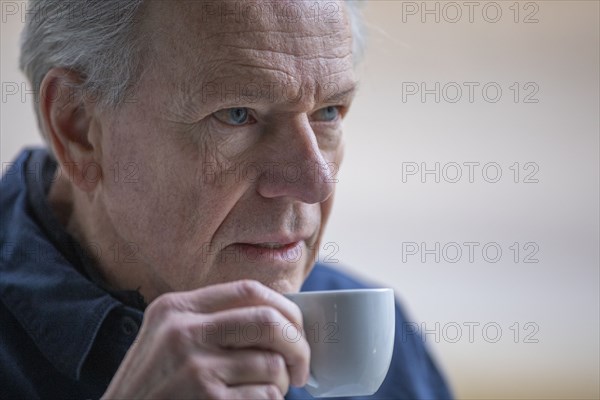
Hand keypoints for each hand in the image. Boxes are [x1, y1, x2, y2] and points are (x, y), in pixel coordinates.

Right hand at [102, 280, 309, 398]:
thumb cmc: (153, 387)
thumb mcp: (167, 339)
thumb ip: (212, 322)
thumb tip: (279, 320)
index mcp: (175, 309)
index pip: (249, 290)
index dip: (285, 307)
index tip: (296, 327)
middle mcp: (183, 332)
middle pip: (268, 322)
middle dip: (297, 345)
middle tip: (302, 366)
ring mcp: (194, 368)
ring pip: (271, 364)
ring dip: (282, 383)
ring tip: (269, 391)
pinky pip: (265, 396)